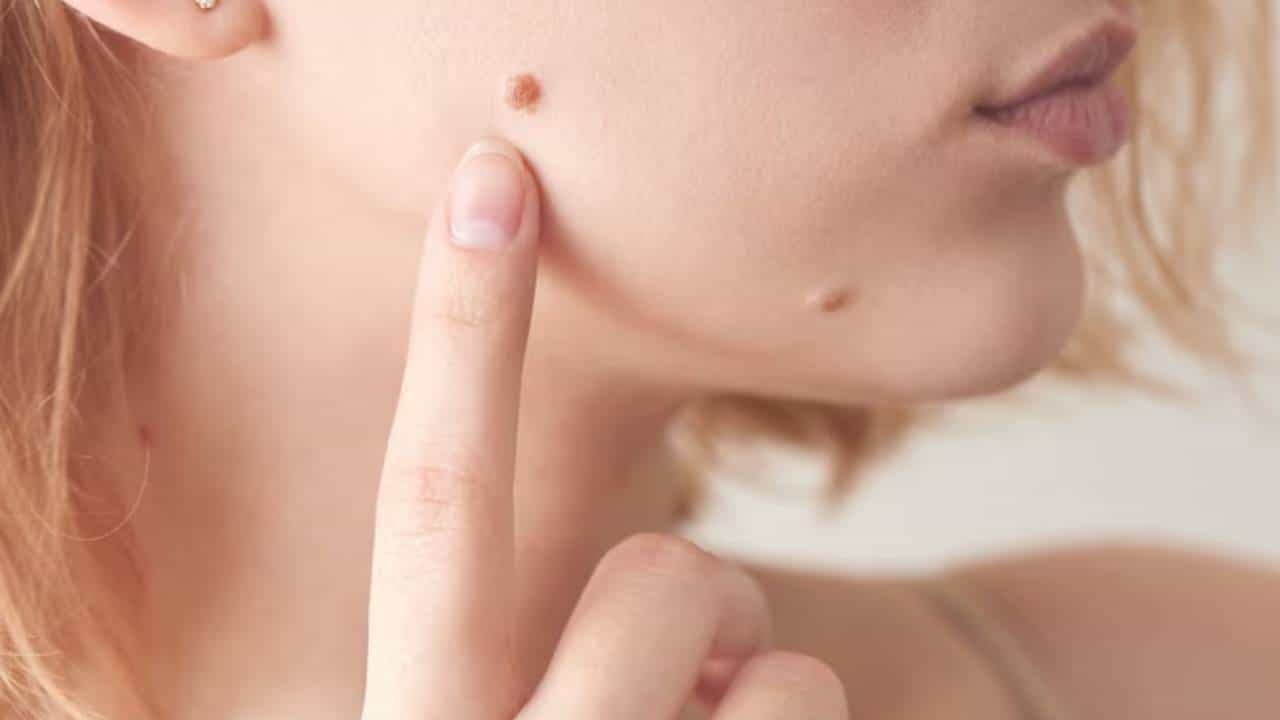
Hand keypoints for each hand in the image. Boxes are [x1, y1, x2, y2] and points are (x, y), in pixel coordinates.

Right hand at [359, 137, 849, 719]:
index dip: (461, 335)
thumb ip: (509, 643)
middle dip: (702, 596)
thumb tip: (682, 606)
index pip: (431, 505)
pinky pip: (819, 697)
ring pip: (779, 662)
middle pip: (660, 573)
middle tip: (684, 668)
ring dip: (755, 684)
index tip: (489, 180)